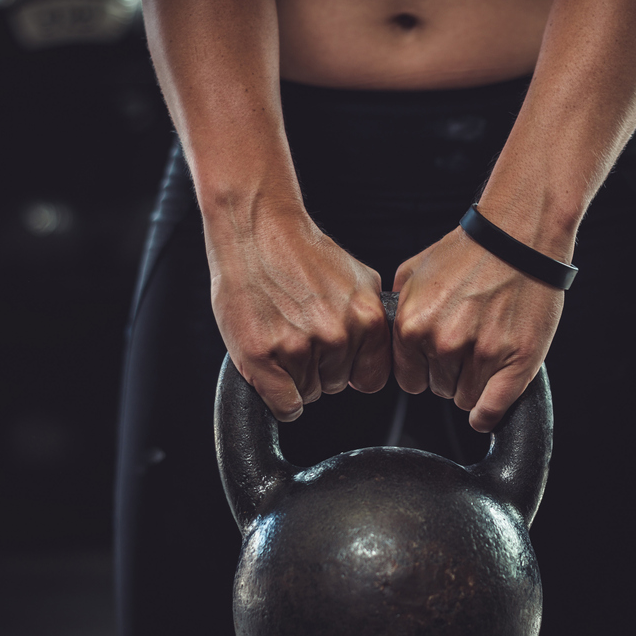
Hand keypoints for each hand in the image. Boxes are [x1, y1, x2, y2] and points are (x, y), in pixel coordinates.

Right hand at [206, 199, 389, 420]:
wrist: (257, 229)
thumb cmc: (301, 254)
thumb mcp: (357, 279)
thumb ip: (370, 317)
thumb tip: (378, 351)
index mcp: (366, 318)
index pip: (370, 379)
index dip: (350, 370)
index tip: (335, 355)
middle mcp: (338, 335)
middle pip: (335, 386)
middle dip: (318, 367)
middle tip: (297, 331)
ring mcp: (299, 347)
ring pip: (307, 392)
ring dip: (293, 375)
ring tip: (280, 332)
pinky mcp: (263, 357)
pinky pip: (284, 406)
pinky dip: (277, 398)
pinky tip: (269, 368)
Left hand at [392, 225, 563, 432]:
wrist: (519, 236)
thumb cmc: (472, 250)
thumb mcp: (415, 271)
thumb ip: (399, 308)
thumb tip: (390, 336)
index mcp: (411, 325)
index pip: (410, 380)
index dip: (426, 370)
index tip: (439, 359)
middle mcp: (442, 343)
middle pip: (439, 389)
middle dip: (452, 372)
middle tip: (471, 343)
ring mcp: (480, 354)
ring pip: (466, 398)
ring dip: (475, 383)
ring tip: (488, 349)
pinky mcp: (515, 362)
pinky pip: (490, 410)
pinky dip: (488, 414)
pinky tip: (487, 409)